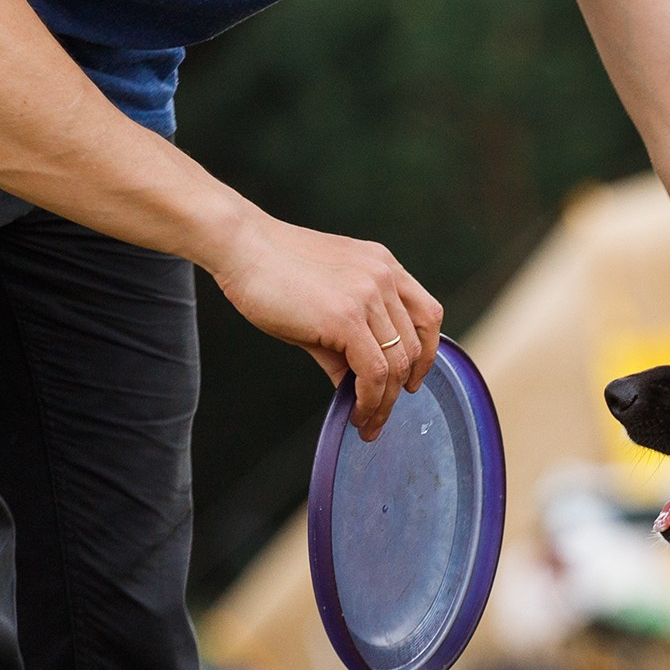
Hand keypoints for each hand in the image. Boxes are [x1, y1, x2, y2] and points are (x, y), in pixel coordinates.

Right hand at [212, 212, 442, 439]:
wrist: (241, 246)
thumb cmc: (273, 273)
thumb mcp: (325, 305)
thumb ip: (347, 343)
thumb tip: (355, 386)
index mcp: (384, 266)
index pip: (428, 315)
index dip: (425, 355)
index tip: (409, 382)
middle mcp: (384, 277)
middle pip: (413, 347)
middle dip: (400, 389)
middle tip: (379, 417)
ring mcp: (369, 294)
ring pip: (395, 364)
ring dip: (383, 403)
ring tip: (366, 423)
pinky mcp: (347, 316)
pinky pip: (373, 371)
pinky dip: (368, 400)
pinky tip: (355, 413)